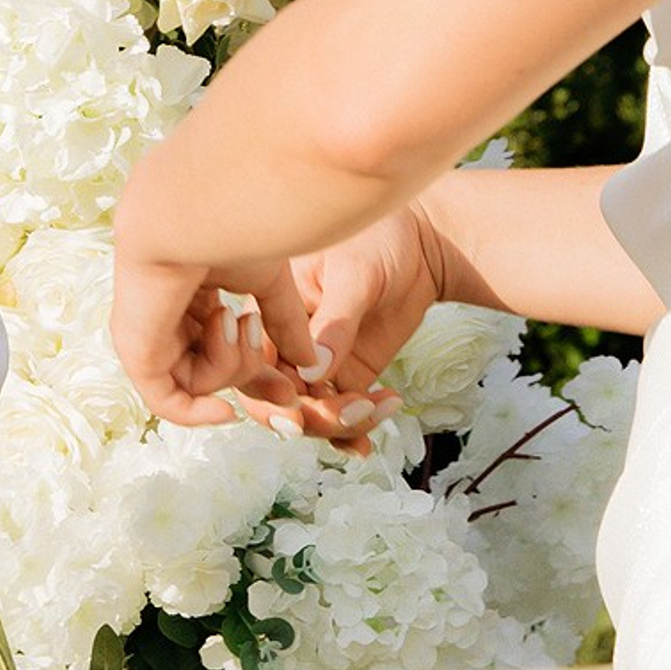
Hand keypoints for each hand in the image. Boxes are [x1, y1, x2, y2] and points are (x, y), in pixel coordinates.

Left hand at [107, 241, 324, 434]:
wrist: (195, 209)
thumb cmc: (229, 229)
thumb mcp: (268, 283)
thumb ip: (285, 323)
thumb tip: (308, 362)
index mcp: (193, 295)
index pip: (225, 347)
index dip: (262, 373)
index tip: (293, 387)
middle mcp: (167, 315)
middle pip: (215, 371)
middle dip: (252, 375)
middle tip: (276, 368)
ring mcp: (149, 332)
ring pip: (200, 383)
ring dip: (231, 362)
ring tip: (230, 316)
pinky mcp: (137, 349)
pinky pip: (167, 402)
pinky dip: (196, 413)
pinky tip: (226, 409)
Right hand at [287, 203, 447, 451]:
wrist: (419, 247)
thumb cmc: (378, 240)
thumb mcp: (354, 276)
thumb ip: (333, 324)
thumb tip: (312, 372)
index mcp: (270, 307)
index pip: (250, 361)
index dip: (268, 393)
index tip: (302, 408)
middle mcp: (285, 339)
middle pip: (276, 398)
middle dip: (310, 417)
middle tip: (353, 412)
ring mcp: (316, 360)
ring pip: (310, 412)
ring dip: (342, 424)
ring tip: (381, 405)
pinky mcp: (346, 372)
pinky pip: (340, 412)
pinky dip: (355, 429)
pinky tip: (379, 420)